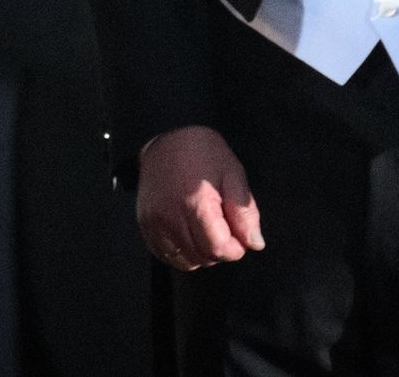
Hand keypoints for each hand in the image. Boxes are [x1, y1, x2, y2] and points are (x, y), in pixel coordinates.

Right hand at [136, 125, 264, 270]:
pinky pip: (165, 255)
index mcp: (195, 203)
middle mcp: (170, 216)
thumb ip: (245, 212)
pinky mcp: (144, 224)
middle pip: (203, 257)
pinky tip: (188, 234)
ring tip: (205, 229)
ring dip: (201, 253)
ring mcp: (153, 222)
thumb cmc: (203, 153)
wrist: (166, 138)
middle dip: (219, 250)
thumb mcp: (233, 173)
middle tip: (223, 227)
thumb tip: (254, 244)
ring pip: (185, 261)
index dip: (235, 247)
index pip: (219, 249)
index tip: (238, 233)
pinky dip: (181, 252)